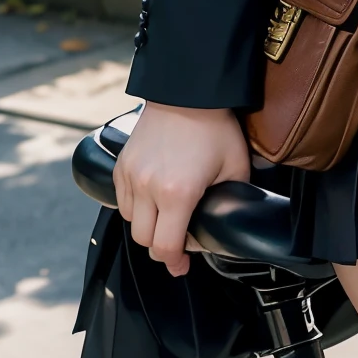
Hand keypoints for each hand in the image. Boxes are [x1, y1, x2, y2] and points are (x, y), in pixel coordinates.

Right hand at [113, 102, 251, 276]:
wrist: (187, 90)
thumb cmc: (215, 126)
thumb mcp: (236, 166)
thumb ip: (231, 200)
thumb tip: (226, 222)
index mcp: (178, 193)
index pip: (166, 247)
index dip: (175, 263)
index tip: (181, 266)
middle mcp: (149, 187)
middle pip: (144, 240)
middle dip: (161, 248)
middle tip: (177, 245)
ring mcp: (132, 175)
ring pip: (130, 222)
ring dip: (147, 227)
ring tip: (165, 220)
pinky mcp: (122, 164)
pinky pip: (121, 200)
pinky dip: (134, 208)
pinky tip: (151, 202)